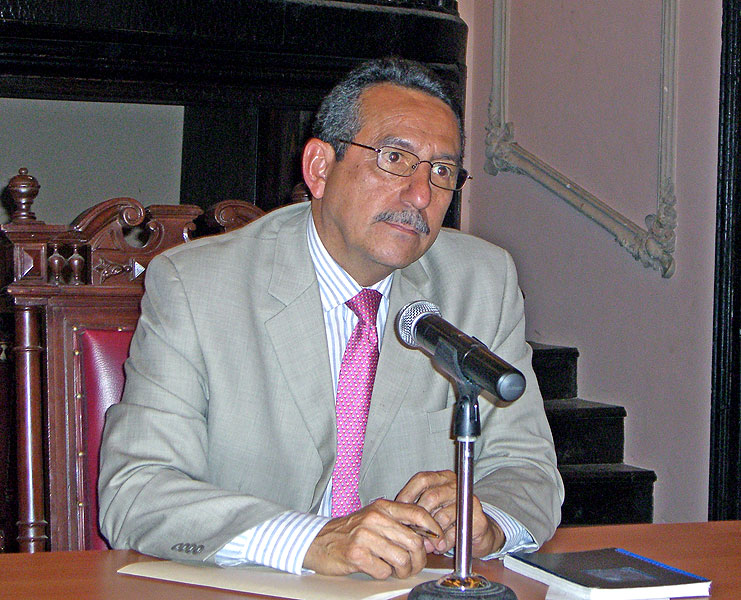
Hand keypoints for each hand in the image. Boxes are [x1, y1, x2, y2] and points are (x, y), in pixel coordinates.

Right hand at [303, 498, 443, 578]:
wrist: (318, 541)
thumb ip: (397, 523)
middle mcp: (375, 518)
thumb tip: (426, 538)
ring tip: (395, 570)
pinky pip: (384, 570)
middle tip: (413, 566)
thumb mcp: (374, 518)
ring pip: (402, 559)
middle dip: (419, 559)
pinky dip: (383, 574)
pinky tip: (375, 568)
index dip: (432, 528)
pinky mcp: (357, 554)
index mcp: (382, 507)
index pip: (417, 513)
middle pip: (414, 541)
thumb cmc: (349, 532)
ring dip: (403, 570)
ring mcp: (365, 536)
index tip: (437, 540)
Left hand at [394, 470, 504, 557]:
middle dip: (419, 519)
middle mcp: (456, 485)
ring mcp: (469, 500)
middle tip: (413, 534)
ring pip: (442, 515)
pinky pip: (455, 531)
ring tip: (427, 545)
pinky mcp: (478, 518)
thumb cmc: (450, 519)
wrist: (478, 532)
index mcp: (442, 478)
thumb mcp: (431, 510)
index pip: (422, 479)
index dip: (407, 495)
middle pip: (431, 497)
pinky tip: (441, 547)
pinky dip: (445, 542)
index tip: (399, 511)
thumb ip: (417, 510)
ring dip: (431, 534)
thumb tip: (400, 521)